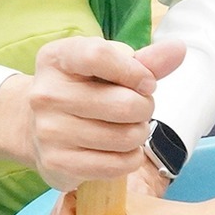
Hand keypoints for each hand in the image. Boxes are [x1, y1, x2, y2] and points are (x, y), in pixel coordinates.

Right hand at [0, 37, 184, 189]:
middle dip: (145, 108)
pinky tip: (122, 151)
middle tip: (139, 109)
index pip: (98, 56)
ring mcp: (48, 131)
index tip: (146, 83)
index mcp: (56, 58)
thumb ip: (144, 60)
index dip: (135, 71)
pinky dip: (130, 159)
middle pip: (123, 103)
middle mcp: (45, 93)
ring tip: (130, 129)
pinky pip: (116, 165)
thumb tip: (178, 50)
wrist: (37, 126)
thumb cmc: (83, 89)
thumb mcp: (108, 67)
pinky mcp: (57, 163)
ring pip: (124, 137)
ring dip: (139, 135)